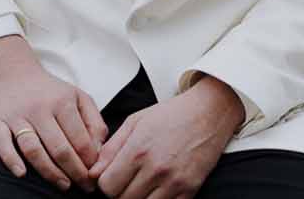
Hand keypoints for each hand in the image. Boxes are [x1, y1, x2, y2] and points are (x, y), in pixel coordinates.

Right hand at [0, 35, 107, 189]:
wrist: (13, 72)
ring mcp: (17, 115)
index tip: (95, 174)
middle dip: (75, 172)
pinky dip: (11, 160)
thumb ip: (94, 121)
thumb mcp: (78, 97)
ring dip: (49, 172)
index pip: (80, 139)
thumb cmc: (50, 91)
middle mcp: (40, 108)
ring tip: (63, 184)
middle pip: (59, 148)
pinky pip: (2, 144)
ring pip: (33, 149)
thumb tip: (99, 150)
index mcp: (62, 101)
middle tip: (84, 186)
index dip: (90, 161)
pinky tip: (22, 173)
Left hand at [88, 75, 244, 198]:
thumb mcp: (135, 121)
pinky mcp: (189, 190)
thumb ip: (111, 148)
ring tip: (143, 183)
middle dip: (120, 192)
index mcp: (138, 150)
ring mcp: (174, 182)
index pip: (107, 186)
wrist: (209, 113)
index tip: (113, 175)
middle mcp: (155, 168)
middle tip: (129, 178)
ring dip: (138, 198)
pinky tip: (158, 188)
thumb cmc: (171, 115)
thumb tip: (93, 173)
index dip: (106, 183)